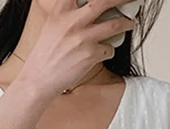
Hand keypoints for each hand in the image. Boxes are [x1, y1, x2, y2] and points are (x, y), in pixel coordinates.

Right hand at [16, 0, 138, 97]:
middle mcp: (72, 20)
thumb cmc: (45, 55)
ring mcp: (82, 38)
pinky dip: (109, 51)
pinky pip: (109, 49)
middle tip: (132, 0)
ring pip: (115, 25)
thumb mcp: (53, 24)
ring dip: (127, 23)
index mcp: (61, 9)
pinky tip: (104, 52)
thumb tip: (90, 6)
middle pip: (105, 0)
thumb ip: (69, 12)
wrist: (38, 80)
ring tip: (130, 23)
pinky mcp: (90, 55)